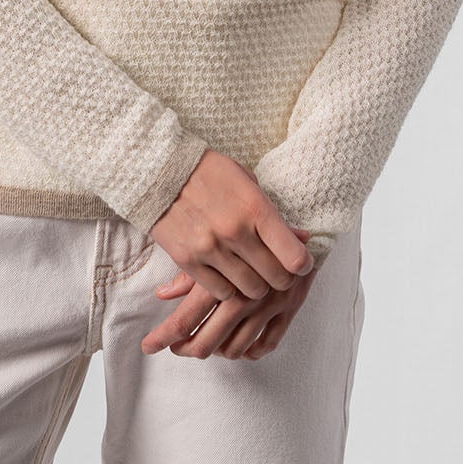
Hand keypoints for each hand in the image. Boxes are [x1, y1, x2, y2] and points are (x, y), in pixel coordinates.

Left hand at [143, 227, 317, 359]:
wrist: (302, 212)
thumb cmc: (250, 220)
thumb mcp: (215, 234)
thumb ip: (191, 269)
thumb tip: (163, 294)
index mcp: (223, 276)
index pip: (186, 317)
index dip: (164, 336)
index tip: (148, 346)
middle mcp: (246, 295)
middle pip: (208, 341)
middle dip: (187, 348)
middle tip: (176, 347)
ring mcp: (270, 306)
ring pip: (236, 348)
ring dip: (217, 350)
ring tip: (206, 343)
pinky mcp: (290, 309)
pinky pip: (266, 344)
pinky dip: (250, 351)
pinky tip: (238, 344)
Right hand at [147, 148, 314, 304]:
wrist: (159, 171)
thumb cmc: (209, 172)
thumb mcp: (247, 181)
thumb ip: (273, 213)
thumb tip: (303, 238)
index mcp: (254, 207)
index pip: (293, 255)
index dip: (302, 265)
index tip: (299, 264)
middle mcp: (235, 231)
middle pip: (275, 278)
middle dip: (280, 278)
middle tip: (276, 272)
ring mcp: (210, 249)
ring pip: (250, 289)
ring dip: (255, 286)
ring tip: (251, 274)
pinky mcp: (188, 261)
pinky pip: (220, 292)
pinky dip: (228, 288)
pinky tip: (227, 275)